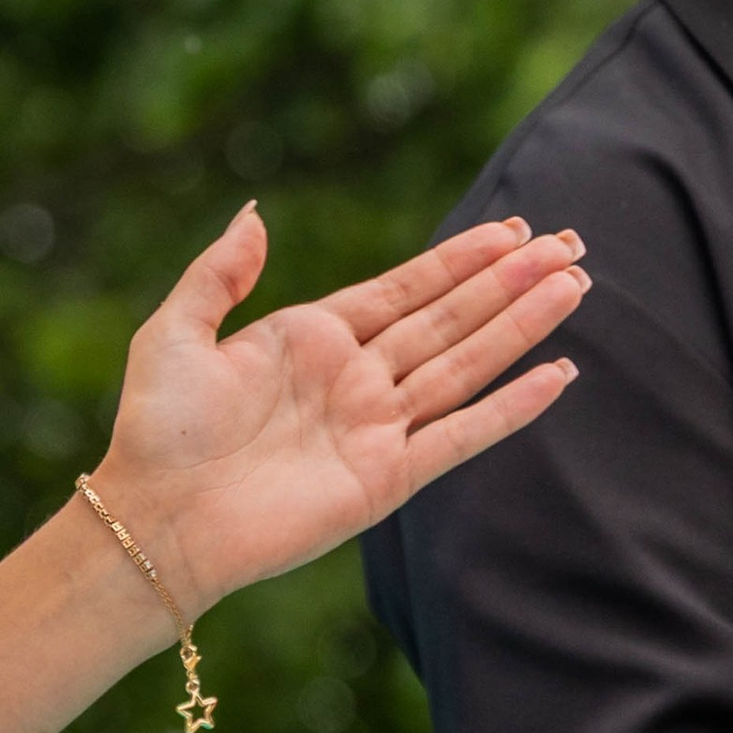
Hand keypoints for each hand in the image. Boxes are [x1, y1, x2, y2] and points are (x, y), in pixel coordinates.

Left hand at [88, 207, 586, 624]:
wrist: (157, 519)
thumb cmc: (158, 430)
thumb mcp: (176, 332)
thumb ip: (219, 274)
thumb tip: (255, 212)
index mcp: (313, 339)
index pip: (406, 289)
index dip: (459, 260)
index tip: (512, 230)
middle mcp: (355, 379)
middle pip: (450, 320)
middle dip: (508, 283)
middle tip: (569, 245)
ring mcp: (376, 428)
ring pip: (466, 366)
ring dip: (520, 327)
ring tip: (575, 287)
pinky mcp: (387, 479)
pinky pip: (461, 436)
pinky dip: (510, 407)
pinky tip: (557, 376)